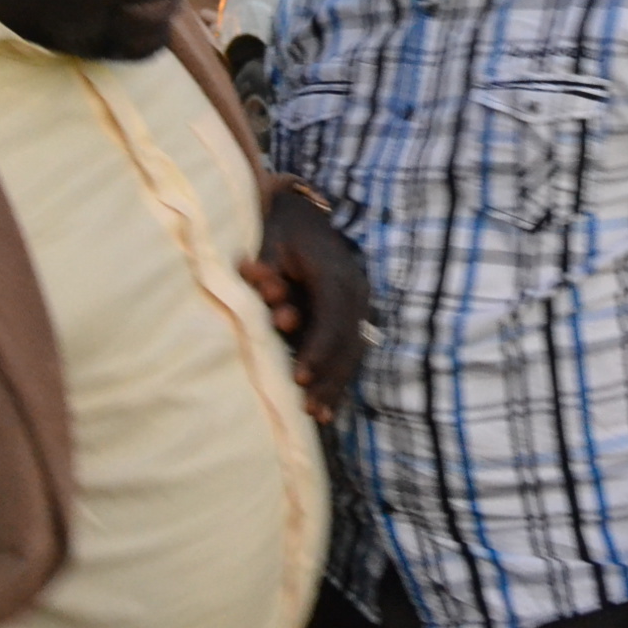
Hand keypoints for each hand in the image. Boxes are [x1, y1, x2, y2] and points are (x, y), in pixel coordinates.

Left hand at [244, 184, 368, 418]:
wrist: (301, 211)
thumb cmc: (278, 229)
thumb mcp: (268, 244)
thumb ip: (269, 274)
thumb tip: (274, 300)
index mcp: (334, 272)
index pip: (332, 318)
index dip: (317, 350)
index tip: (299, 377)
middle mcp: (355, 289)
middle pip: (348, 341)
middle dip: (328, 378)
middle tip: (308, 408)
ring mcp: (359, 302)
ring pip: (353, 350)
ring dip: (336, 384)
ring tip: (320, 416)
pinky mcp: (354, 313)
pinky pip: (351, 350)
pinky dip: (340, 377)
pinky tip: (331, 407)